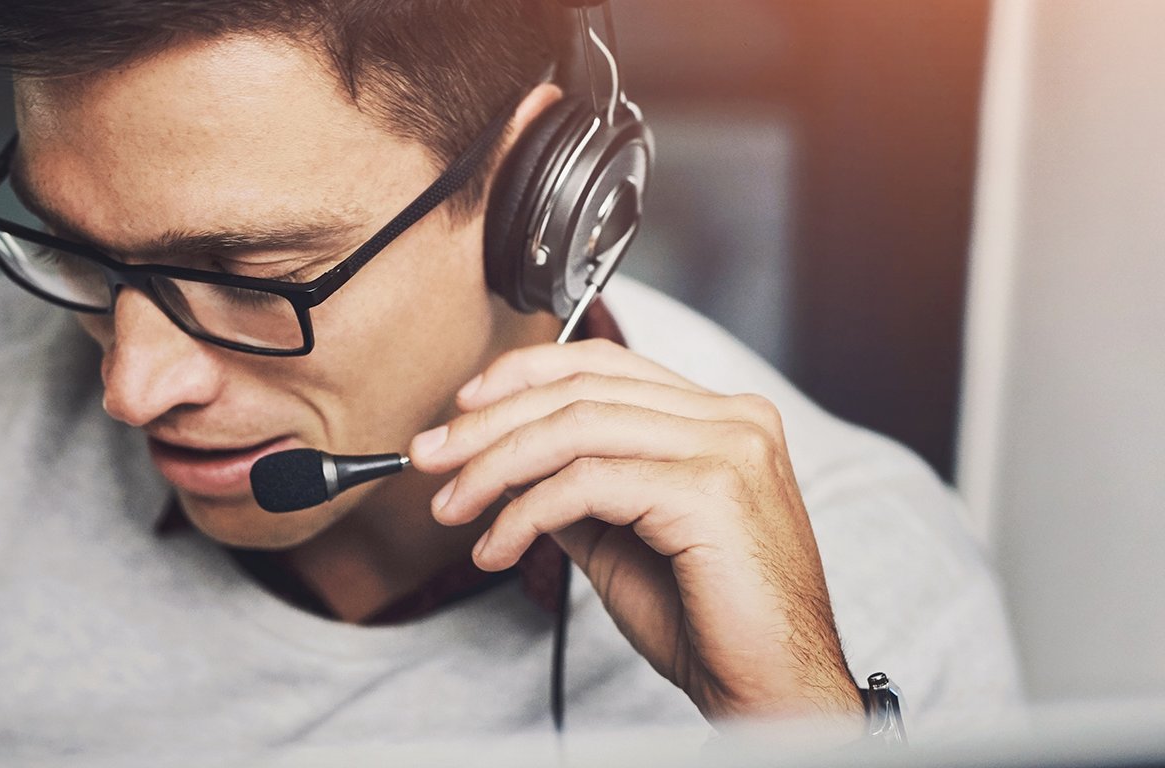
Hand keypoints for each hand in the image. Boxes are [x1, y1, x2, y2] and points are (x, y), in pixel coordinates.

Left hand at [407, 339, 860, 728]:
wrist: (771, 692)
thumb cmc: (709, 625)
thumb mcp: (621, 540)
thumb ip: (574, 490)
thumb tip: (503, 461)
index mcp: (720, 419)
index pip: (606, 364)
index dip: (525, 375)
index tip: (463, 408)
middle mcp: (732, 420)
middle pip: (582, 392)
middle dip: (489, 424)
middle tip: (430, 458)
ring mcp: (728, 449)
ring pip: (577, 429)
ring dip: (494, 467)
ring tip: (452, 507)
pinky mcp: (711, 491)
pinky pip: (588, 484)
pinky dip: (526, 513)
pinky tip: (496, 547)